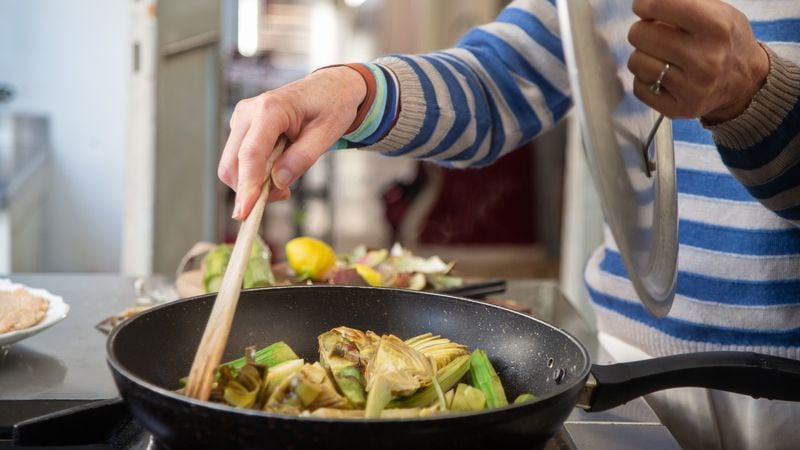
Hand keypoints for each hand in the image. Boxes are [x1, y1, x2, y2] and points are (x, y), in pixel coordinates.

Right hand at [218, 66, 365, 219]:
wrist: (328, 88)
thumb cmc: (331, 106)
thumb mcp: (327, 134)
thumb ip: (302, 158)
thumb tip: (278, 182)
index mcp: (271, 109)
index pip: (251, 154)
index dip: (247, 186)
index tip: (245, 213)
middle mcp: (248, 112)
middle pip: (232, 164)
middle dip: (250, 189)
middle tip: (284, 193)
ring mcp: (241, 119)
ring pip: (232, 166)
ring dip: (253, 184)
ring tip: (285, 180)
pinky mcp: (242, 129)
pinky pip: (239, 161)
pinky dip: (253, 175)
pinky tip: (277, 170)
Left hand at [627, 0, 768, 122]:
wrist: (746, 84)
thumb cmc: (725, 42)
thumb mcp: (719, 12)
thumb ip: (683, 3)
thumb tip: (646, 4)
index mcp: (717, 26)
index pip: (662, 5)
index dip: (644, 4)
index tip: (643, 7)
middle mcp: (705, 58)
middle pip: (641, 35)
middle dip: (641, 30)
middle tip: (651, 33)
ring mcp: (692, 87)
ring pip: (636, 62)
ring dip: (642, 55)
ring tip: (659, 55)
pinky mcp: (678, 109)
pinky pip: (639, 88)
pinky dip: (644, 79)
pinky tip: (661, 75)